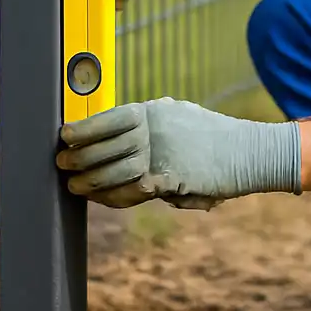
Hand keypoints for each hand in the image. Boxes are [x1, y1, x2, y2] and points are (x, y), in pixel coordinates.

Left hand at [55, 97, 301, 209]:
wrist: (249, 152)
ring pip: (114, 171)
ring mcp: (163, 156)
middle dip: (80, 157)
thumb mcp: (179, 117)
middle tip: (61, 164)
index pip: (110, 117)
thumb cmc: (212, 136)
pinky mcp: (170, 181)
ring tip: (73, 185)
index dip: (84, 128)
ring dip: (90, 180)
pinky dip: (113, 197)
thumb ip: (150, 124)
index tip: (64, 135)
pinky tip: (100, 198)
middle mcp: (156, 130)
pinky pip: (133, 192)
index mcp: (156, 111)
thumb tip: (116, 133)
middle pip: (106, 146)